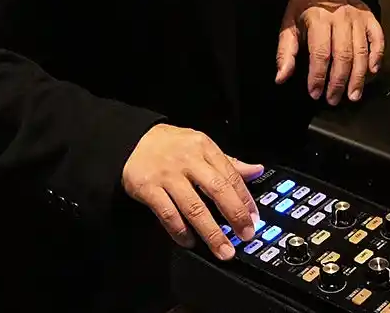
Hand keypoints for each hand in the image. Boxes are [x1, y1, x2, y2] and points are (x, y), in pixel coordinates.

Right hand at [122, 123, 262, 259]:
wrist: (132, 141)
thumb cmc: (172, 146)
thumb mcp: (201, 146)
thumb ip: (228, 162)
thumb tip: (257, 170)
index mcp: (204, 147)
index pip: (231, 175)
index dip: (245, 199)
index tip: (253, 218)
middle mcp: (188, 160)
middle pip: (217, 190)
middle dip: (234, 215)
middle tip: (245, 235)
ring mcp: (167, 175)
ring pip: (194, 207)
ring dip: (211, 232)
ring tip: (223, 249)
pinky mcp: (148, 188)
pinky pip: (168, 214)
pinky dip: (180, 231)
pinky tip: (190, 242)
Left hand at [275, 0, 384, 104]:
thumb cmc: (303, 6)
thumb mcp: (288, 26)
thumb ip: (285, 53)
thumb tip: (281, 77)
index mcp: (318, 18)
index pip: (320, 54)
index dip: (318, 77)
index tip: (315, 93)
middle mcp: (341, 17)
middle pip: (343, 56)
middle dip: (338, 82)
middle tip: (333, 99)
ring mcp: (357, 17)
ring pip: (361, 52)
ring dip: (358, 77)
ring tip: (353, 95)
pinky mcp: (369, 17)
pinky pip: (378, 38)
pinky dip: (377, 56)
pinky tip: (372, 72)